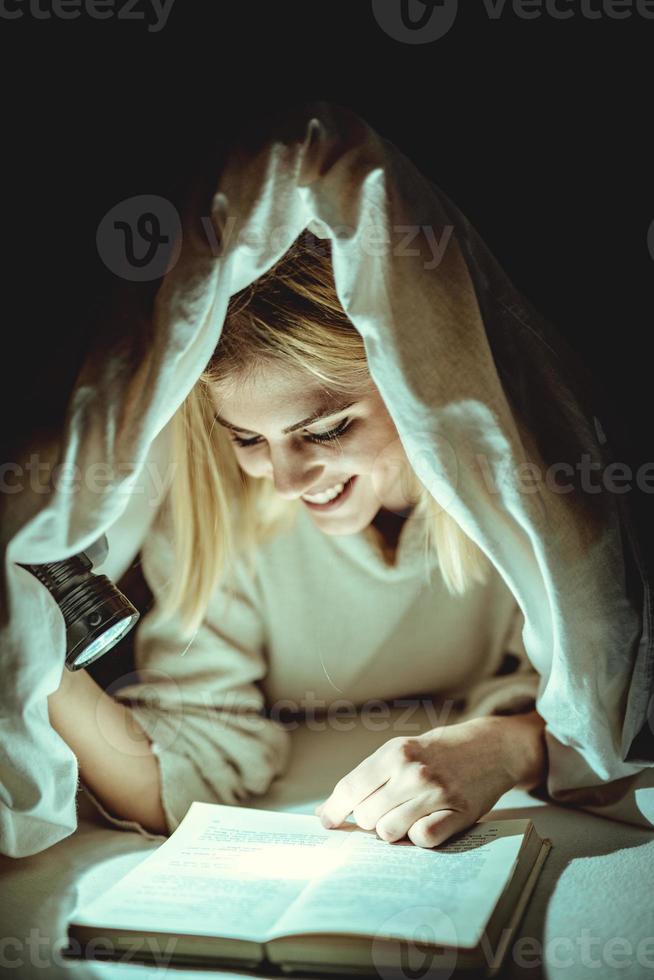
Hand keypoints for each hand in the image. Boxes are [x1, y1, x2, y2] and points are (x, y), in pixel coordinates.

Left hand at [314, 716, 517, 847]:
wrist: (490, 747)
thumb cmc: (438, 752)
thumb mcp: (401, 751)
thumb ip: (367, 778)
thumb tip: (325, 811)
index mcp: (394, 753)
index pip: (350, 789)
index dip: (334, 810)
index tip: (327, 822)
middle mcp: (412, 772)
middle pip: (366, 815)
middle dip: (368, 820)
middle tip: (385, 810)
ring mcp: (436, 793)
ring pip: (389, 831)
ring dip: (391, 830)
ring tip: (404, 816)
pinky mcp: (458, 813)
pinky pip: (422, 840)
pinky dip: (418, 837)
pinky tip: (424, 823)